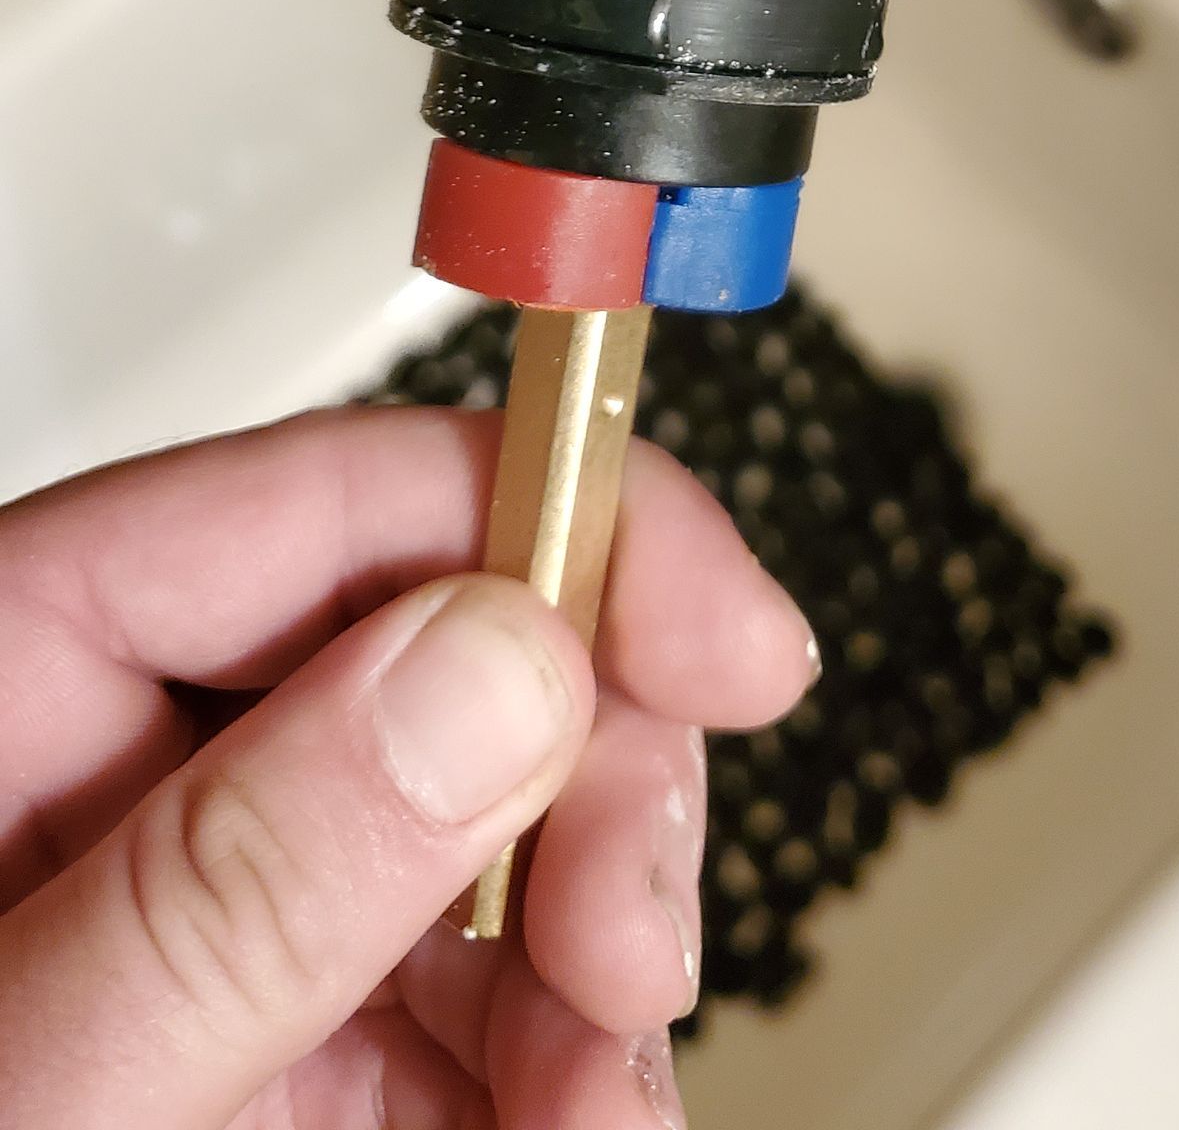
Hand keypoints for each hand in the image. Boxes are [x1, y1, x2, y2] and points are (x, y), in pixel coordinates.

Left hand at [0, 404, 816, 1127]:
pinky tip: (582, 1128)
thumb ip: (225, 889)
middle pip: (465, 655)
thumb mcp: (16, 1096)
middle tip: (626, 949)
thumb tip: (486, 667)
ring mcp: (234, 920)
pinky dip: (583, 1068)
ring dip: (605, 967)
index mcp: (17, 682)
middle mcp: (142, 780)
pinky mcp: (302, 1056)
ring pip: (515, 834)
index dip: (558, 519)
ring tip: (599, 1108)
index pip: (329, 498)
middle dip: (592, 795)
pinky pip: (503, 1003)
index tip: (721, 633)